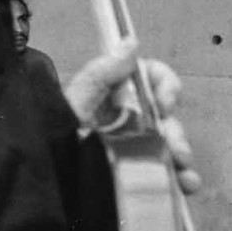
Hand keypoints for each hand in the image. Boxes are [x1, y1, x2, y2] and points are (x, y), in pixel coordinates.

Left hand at [65, 37, 200, 193]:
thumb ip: (100, 76)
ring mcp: (132, 149)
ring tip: (185, 178)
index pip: (149, 77)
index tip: (164, 104)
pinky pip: (166, 172)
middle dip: (176, 131)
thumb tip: (130, 43)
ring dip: (183, 157)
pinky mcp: (135, 174)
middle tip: (177, 150)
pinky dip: (181, 179)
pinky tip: (185, 186)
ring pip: (170, 145)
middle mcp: (126, 121)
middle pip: (165, 115)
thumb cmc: (53, 144)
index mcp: (111, 98)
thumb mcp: (72, 107)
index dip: (164, 85)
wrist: (46, 188)